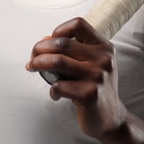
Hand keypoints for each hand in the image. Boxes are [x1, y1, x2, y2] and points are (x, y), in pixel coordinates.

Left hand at [26, 18, 132, 140]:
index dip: (59, 30)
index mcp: (104, 47)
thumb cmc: (94, 88)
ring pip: (58, 61)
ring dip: (39, 64)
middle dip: (40, 48)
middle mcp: (104, 59)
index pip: (79, 24)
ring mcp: (98, 76)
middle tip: (32, 57)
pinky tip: (55, 94)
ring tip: (32, 68)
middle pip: (62, 43)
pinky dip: (52, 89)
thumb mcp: (90, 65)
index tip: (50, 41)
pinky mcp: (90, 94)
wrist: (111, 118)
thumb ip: (71, 51)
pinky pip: (60, 85)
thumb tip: (44, 40)